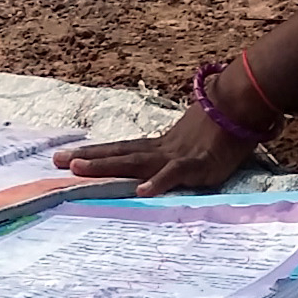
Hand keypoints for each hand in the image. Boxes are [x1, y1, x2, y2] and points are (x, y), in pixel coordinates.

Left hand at [56, 107, 254, 197]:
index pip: (121, 150)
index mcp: (159, 147)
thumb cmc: (221, 126)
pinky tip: (141, 191)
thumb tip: (161, 167)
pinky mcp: (196, 165)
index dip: (94, 154)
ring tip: (78, 169)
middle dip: (88, 159)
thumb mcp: (192, 143)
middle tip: (56, 162)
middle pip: (118, 155)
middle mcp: (160, 151)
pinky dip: (158, 183)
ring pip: (134, 162)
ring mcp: (175, 157)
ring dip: (106, 166)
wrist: (242, 106)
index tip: (66, 157)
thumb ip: (175, 156)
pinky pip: (173, 175)